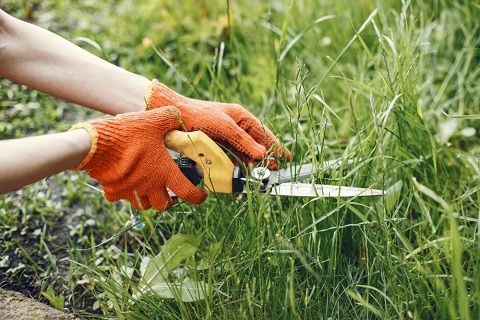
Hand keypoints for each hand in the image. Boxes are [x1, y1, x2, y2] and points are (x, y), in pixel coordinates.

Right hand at [70, 107, 206, 209]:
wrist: (96, 144)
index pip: (188, 193)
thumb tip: (177, 115)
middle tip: (170, 192)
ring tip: (148, 188)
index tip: (200, 196)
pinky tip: (123, 182)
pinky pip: (119, 198)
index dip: (197, 197)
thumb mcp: (154, 120)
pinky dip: (122, 194)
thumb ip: (170, 118)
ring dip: (148, 199)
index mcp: (164, 172)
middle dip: (169, 201)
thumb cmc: (128, 134)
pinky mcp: (112, 191)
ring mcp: (130, 191)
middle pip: (164, 205)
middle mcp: (149, 186)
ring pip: (143, 205)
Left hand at [145, 80, 289, 168]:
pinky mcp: (215, 146)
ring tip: (259, 175)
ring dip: (251, 164)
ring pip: (244, 154)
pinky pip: (230, 158)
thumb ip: (242, 140)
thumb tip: (261, 154)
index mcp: (241, 117)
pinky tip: (240, 173)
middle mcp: (235, 127)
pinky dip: (236, 165)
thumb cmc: (198, 115)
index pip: (263, 134)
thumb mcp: (223, 126)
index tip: (285, 159)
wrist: (171, 117)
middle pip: (255, 145)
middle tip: (273, 171)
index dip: (274, 146)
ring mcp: (225, 138)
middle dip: (265, 158)